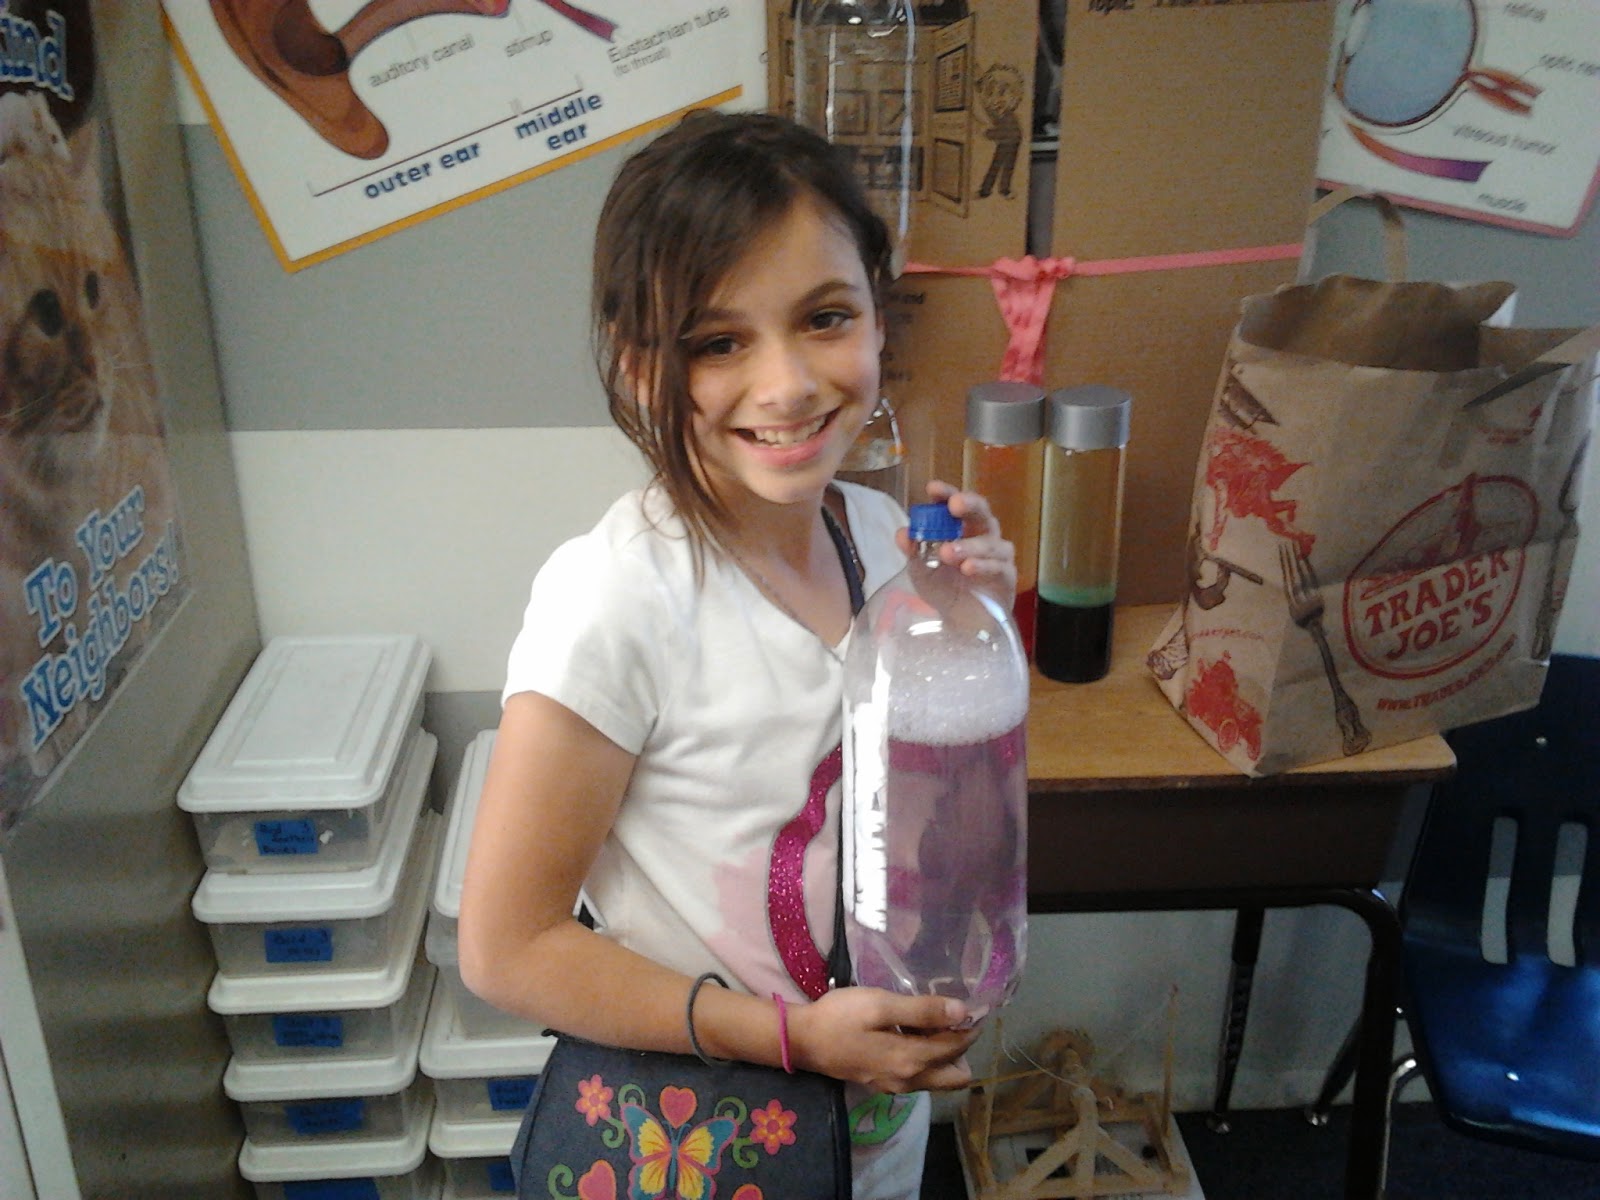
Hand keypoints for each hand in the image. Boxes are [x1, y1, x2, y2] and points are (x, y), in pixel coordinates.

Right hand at [788, 987, 981, 1093]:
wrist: (802, 1040)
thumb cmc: (840, 1017)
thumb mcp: (881, 1005)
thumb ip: (922, 1011)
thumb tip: (963, 1012)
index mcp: (911, 1061)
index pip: (956, 1047)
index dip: (970, 1026)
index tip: (976, 1005)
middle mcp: (909, 1080)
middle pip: (956, 1075)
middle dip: (963, 1047)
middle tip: (954, 1017)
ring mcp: (895, 1085)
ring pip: (938, 1077)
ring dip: (944, 1054)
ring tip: (931, 1022)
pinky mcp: (882, 1083)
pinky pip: (919, 1076)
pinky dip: (925, 1059)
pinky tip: (910, 1033)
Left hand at [897, 480, 1016, 607]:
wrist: (960, 624)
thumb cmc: (944, 589)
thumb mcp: (922, 570)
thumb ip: (914, 551)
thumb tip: (903, 533)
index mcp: (962, 529)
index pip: (956, 505)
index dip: (946, 494)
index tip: (933, 489)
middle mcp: (983, 536)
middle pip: (982, 513)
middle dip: (969, 505)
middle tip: (954, 505)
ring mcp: (998, 556)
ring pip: (990, 542)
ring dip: (968, 545)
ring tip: (947, 552)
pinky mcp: (1007, 577)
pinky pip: (998, 566)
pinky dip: (982, 565)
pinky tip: (967, 569)